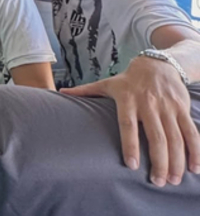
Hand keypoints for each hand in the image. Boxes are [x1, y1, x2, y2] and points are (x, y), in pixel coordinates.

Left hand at [61, 56, 199, 185]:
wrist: (157, 63)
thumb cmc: (128, 79)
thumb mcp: (106, 83)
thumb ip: (85, 91)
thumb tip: (59, 92)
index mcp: (128, 100)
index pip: (128, 125)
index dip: (130, 145)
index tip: (131, 165)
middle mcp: (149, 104)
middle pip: (155, 136)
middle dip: (158, 161)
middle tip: (157, 182)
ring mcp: (168, 107)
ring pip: (175, 137)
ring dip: (177, 160)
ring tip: (173, 180)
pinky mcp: (182, 108)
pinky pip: (191, 132)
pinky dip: (195, 151)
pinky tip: (196, 169)